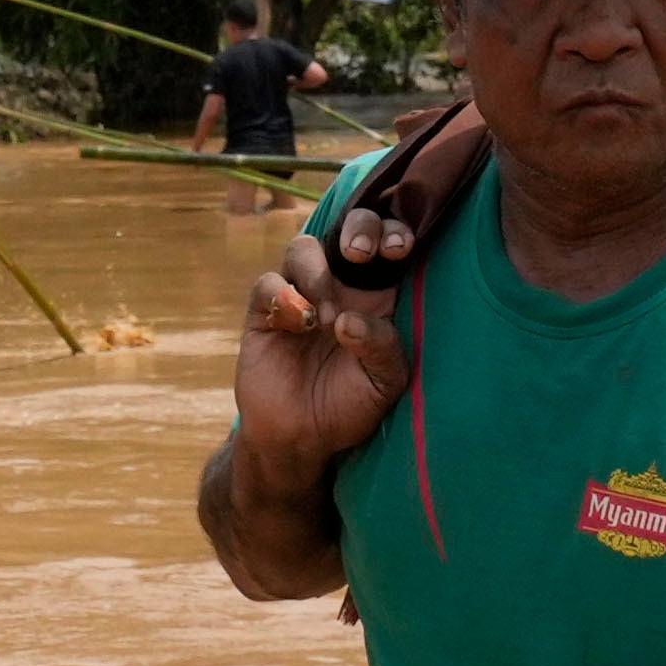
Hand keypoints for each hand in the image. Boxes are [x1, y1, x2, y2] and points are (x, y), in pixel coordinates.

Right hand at [231, 248, 408, 491]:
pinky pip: (268, 284)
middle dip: (358, 228)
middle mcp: (340, 288)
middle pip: (349, 229)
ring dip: (316, 269)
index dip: (394, 232)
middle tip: (359, 254)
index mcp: (376, 297)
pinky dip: (283, 297)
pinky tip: (298, 326)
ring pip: (303, 247)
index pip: (388, 245)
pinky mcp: (265, 313)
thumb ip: (382, 347)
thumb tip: (348, 320)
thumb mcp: (384, 383)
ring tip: (325, 315)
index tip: (399, 248)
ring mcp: (300, 296)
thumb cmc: (350, 407)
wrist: (301, 437)